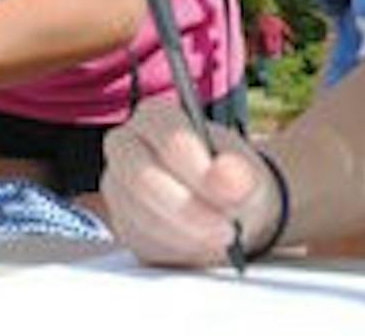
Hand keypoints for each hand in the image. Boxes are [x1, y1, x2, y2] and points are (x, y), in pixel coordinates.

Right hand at [100, 98, 281, 266]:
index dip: (199, 170)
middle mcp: (125, 144)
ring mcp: (116, 185)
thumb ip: (239, 174)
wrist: (228, 210)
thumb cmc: (233, 181)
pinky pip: (139, 240)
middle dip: (187, 209)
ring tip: (220, 237)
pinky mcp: (119, 222)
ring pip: (140, 215)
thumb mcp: (248, 175)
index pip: (169, 138)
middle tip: (227, 230)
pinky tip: (199, 244)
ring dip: (186, 233)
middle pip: (142, 178)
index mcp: (155, 115)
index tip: (230, 195)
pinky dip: (175, 249)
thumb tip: (227, 177)